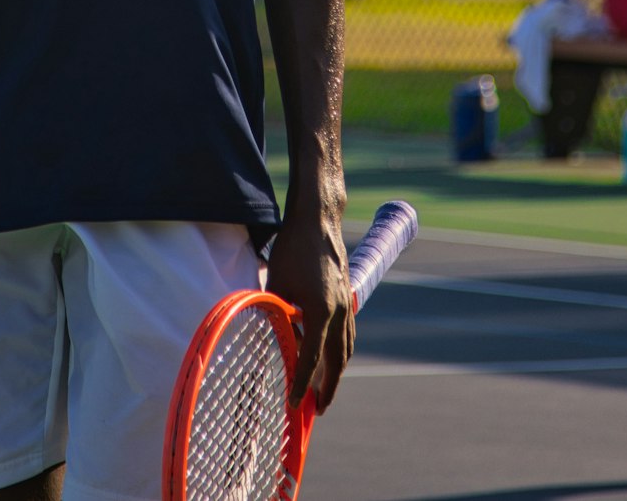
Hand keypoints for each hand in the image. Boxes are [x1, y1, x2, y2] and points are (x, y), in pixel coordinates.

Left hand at [265, 205, 354, 414]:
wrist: (316, 219)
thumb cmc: (292, 249)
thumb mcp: (278, 286)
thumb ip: (281, 317)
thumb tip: (283, 341)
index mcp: (321, 312)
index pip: (311, 358)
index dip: (302, 382)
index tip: (295, 403)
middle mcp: (340, 311)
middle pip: (337, 360)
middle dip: (329, 387)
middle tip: (319, 409)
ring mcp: (347, 303)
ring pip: (346, 347)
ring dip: (337, 370)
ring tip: (326, 388)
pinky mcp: (347, 294)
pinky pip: (348, 331)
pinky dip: (342, 349)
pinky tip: (332, 354)